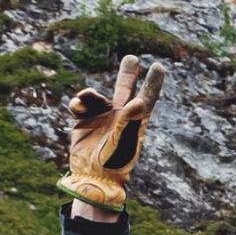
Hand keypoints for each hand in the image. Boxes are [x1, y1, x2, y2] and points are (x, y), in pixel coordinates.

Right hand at [62, 54, 163, 212]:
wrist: (91, 176)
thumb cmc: (112, 162)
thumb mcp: (122, 142)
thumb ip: (129, 121)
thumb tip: (139, 101)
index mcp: (134, 121)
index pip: (146, 98)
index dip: (152, 83)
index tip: (159, 67)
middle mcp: (119, 116)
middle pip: (124, 90)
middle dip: (127, 74)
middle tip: (131, 58)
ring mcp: (101, 118)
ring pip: (96, 96)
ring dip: (90, 93)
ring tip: (85, 96)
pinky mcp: (84, 121)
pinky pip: (80, 105)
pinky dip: (77, 103)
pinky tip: (76, 107)